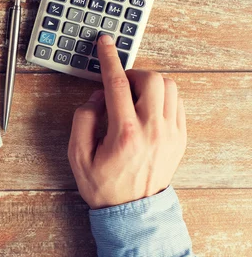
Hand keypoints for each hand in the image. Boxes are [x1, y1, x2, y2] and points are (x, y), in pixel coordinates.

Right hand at [68, 35, 186, 208]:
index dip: (109, 59)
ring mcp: (171, 133)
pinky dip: (161, 97)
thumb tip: (96, 97)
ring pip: (169, 87)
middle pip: (151, 79)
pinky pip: (177, 102)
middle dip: (132, 74)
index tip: (106, 43)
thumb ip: (83, 119)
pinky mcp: (180, 138)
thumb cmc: (104, 185)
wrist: (133, 212)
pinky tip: (146, 108)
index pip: (117, 84)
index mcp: (125, 133)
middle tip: (118, 86)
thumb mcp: (77, 155)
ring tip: (133, 98)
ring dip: (149, 84)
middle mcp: (152, 130)